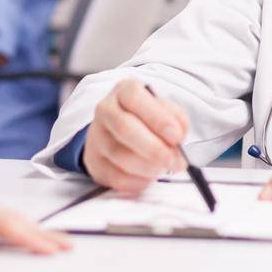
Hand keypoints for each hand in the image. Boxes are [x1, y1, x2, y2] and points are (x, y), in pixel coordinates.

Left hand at [0, 187, 72, 257]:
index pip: (1, 223)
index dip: (28, 236)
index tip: (49, 249)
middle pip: (12, 218)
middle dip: (42, 233)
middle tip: (67, 248)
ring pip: (6, 218)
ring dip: (32, 230)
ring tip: (55, 244)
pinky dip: (16, 228)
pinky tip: (23, 236)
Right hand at [82, 79, 187, 193]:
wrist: (120, 131)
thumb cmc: (147, 118)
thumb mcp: (164, 109)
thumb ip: (175, 119)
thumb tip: (177, 137)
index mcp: (124, 91)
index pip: (135, 97)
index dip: (157, 118)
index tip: (176, 136)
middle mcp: (106, 110)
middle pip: (124, 128)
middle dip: (154, 148)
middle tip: (173, 160)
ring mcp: (96, 136)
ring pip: (119, 155)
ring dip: (147, 167)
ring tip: (164, 168)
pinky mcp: (94, 162)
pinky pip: (114, 176)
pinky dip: (136, 181)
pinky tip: (149, 178)